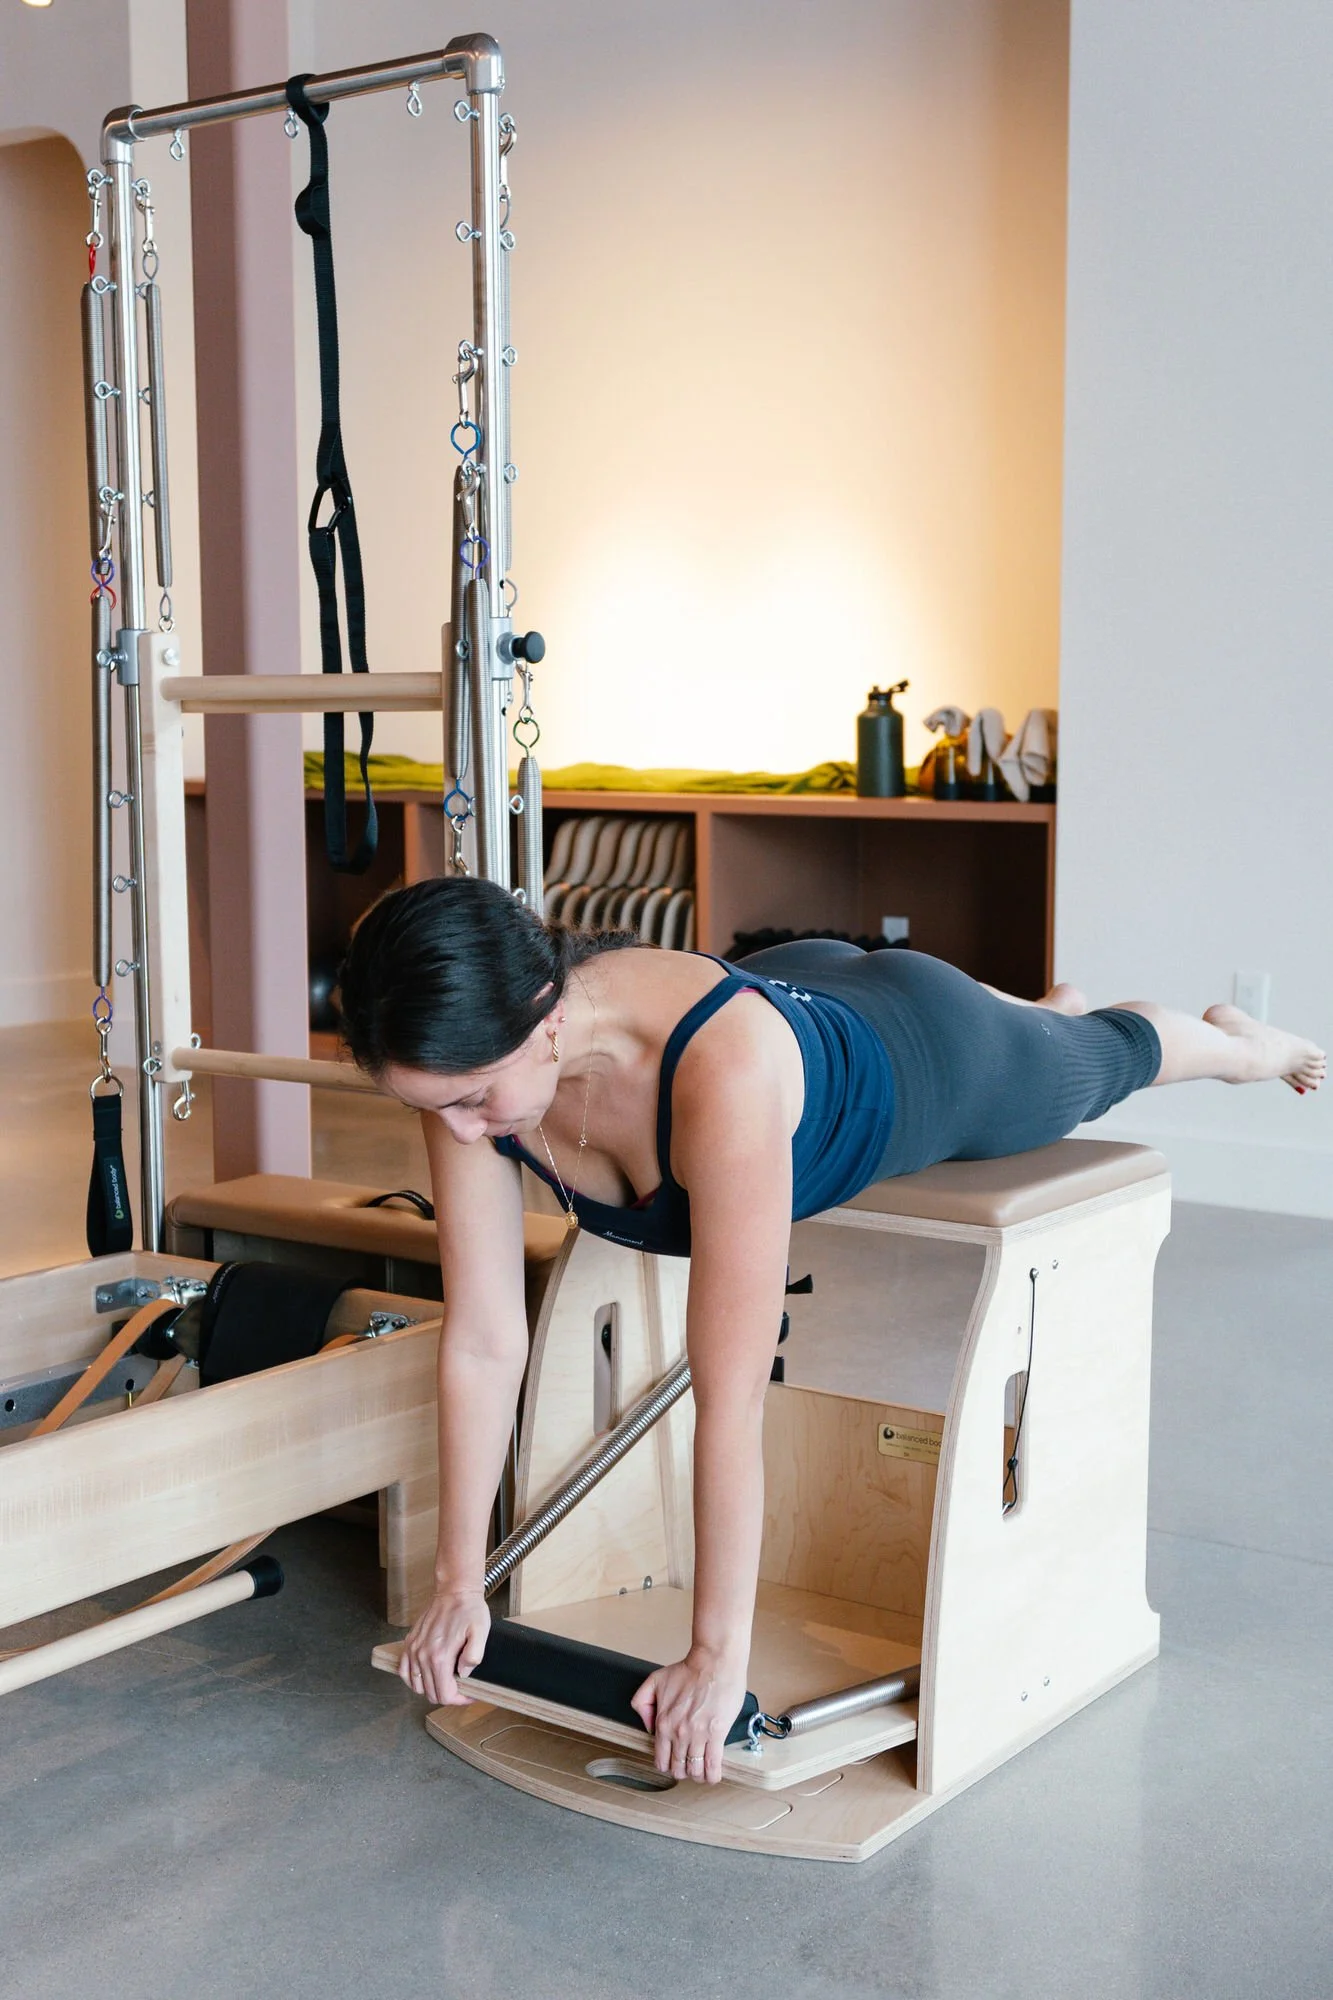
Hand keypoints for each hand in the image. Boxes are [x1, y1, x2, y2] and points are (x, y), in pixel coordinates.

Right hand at [398, 1585, 489, 1705]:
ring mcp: (414, 1649)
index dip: (458, 1700)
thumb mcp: (481, 1632)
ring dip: (431, 1688)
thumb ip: (474, 1657)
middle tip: (461, 1688)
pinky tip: (424, 1676)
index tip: (469, 1694)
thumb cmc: (469, 1610)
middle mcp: (423, 1656)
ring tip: (446, 1681)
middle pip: (430, 1693)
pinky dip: (412, 1679)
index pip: (444, 1694)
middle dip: (447, 1695)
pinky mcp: (409, 1642)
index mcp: (440, 1657)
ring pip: (417, 1686)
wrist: (455, 1590)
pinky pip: (403, 1671)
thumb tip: (463, 1674)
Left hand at [630, 1646, 747, 1783]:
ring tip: (702, 1771)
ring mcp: (698, 1735)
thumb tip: (648, 1726)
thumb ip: (642, 1703)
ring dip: (698, 1775)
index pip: (661, 1760)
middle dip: (683, 1771)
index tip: (674, 1762)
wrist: (714, 1662)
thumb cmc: (690, 1670)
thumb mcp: (655, 1681)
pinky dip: (712, 1776)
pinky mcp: (717, 1734)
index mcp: (663, 1723)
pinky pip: (712, 1766)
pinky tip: (713, 1775)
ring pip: (695, 1771)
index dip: (667, 1765)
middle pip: (678, 1769)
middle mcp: (678, 1733)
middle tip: (689, 1765)